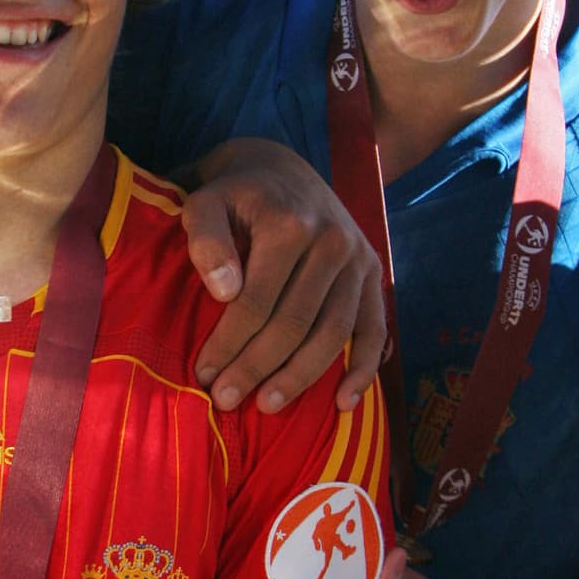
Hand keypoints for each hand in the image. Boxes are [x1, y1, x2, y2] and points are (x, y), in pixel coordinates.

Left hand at [180, 137, 383, 413]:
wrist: (281, 172)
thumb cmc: (234, 197)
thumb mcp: (205, 203)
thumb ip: (205, 240)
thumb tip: (224, 292)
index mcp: (290, 225)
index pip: (257, 301)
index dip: (229, 343)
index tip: (204, 374)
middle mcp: (333, 242)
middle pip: (295, 322)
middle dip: (257, 367)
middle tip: (227, 399)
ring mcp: (358, 261)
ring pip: (334, 333)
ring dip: (301, 377)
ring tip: (267, 406)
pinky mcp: (373, 275)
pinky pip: (375, 330)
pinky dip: (363, 370)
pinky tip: (342, 404)